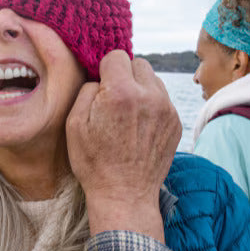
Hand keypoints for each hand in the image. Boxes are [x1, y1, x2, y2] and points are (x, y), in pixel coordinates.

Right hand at [65, 51, 180, 242]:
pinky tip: (138, 126)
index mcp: (121, 93)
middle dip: (124, 75)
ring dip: (139, 88)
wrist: (124, 195)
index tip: (100, 88)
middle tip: (113, 99)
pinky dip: (151, 104)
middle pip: (138, 63)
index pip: (116, 56)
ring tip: (127, 113)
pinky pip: (162, 99)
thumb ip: (87, 90)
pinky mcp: (175, 122)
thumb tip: (100, 79)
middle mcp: (149, 96)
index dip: (104, 69)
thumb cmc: (94, 162)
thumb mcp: (74, 124)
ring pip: (153, 80)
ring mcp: (167, 109)